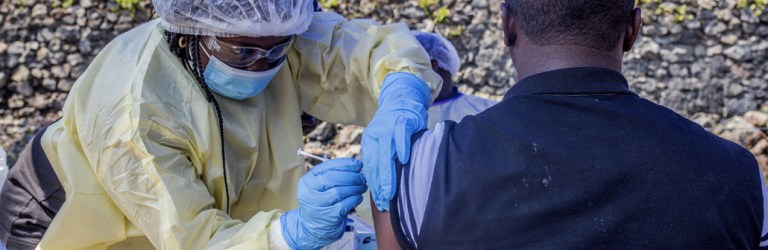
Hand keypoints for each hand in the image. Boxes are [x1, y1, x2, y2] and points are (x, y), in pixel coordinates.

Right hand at [280, 158, 366, 249]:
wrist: (313, 227)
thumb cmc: (321, 202)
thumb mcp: (319, 187)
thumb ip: (333, 174)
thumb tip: (355, 166)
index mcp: (307, 181)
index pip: (327, 167)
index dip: (345, 164)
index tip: (358, 164)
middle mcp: (309, 193)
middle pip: (333, 179)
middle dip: (351, 176)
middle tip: (362, 177)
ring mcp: (317, 206)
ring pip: (339, 192)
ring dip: (355, 188)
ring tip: (362, 187)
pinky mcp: (328, 217)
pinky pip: (345, 205)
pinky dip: (355, 199)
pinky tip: (358, 197)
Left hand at [362, 72, 430, 211]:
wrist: (401, 98)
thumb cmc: (395, 126)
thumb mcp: (384, 142)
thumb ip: (383, 160)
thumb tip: (384, 185)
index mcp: (369, 142)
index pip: (370, 168)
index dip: (374, 186)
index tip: (380, 202)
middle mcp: (376, 136)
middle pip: (376, 163)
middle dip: (380, 184)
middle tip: (384, 201)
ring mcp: (388, 128)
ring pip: (386, 153)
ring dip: (388, 173)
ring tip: (391, 190)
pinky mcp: (402, 121)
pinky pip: (401, 136)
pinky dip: (402, 148)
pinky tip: (404, 160)